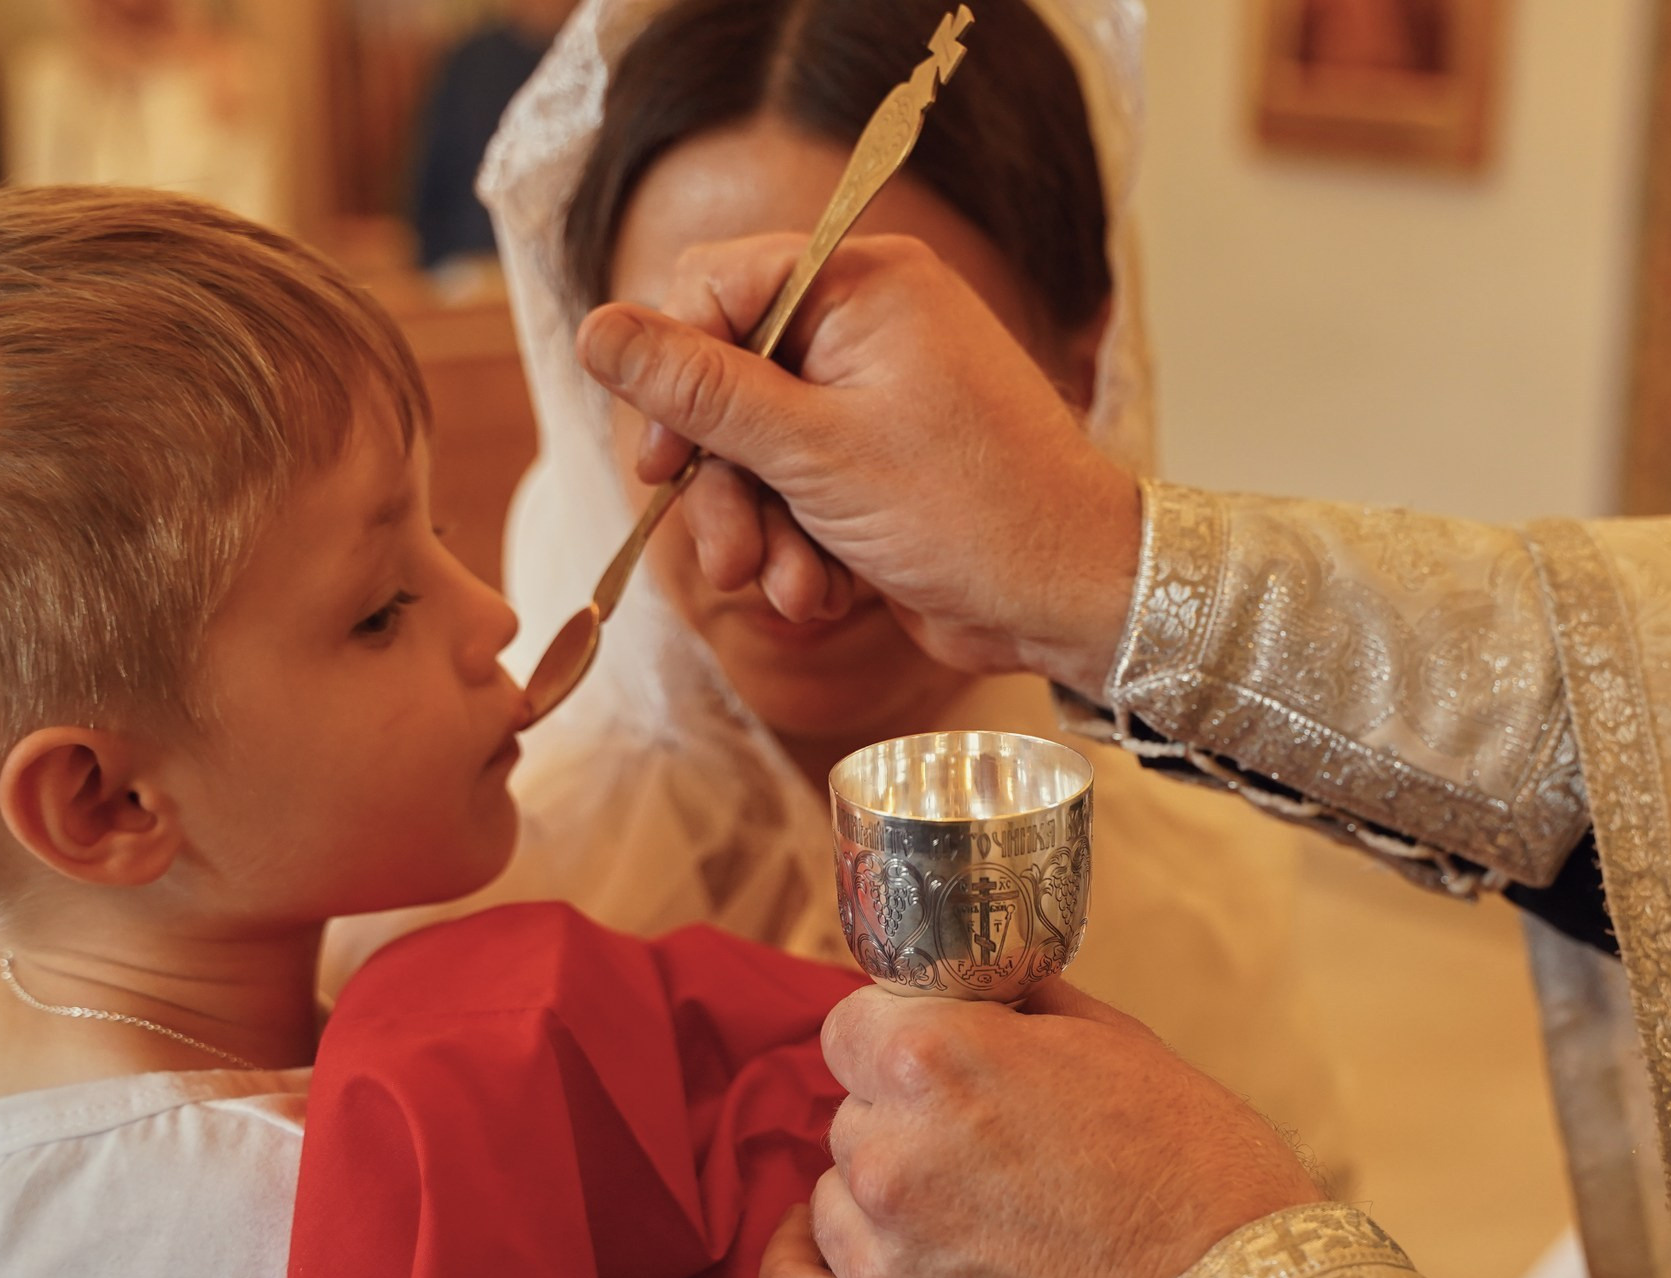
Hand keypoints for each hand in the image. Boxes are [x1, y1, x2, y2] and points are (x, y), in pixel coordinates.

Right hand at [576, 234, 1141, 691]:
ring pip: (760, 453)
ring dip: (763, 531)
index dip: (674, 372)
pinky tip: (826, 596)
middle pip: (729, 383)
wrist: (1073, 602)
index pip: (715, 288)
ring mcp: (878, 400)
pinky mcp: (882, 468)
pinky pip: (803, 495)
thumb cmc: (969, 512)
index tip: (662, 457)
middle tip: (727, 554)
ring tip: (791, 591)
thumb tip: (597, 330)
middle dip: (724, 482)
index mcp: (862, 282)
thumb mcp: (812, 451)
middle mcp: (870, 327)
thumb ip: (699, 392)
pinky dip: (804, 549)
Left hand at [760, 980, 1323, 1277]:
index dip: (899, 1045)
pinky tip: (834, 1261)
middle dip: (907, 1130)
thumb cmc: (1204, 1180)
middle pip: (852, 1118)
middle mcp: (889, 1157)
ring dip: (882, 1208)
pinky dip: (806, 1275)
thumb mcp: (1124, 1046)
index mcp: (937, 1061)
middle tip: (990, 1165)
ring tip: (971, 1232)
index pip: (852, 1028)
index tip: (931, 1070)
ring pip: (833, 1204)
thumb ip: (1022, 1007)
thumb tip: (979, 987)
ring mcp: (882, 1266)